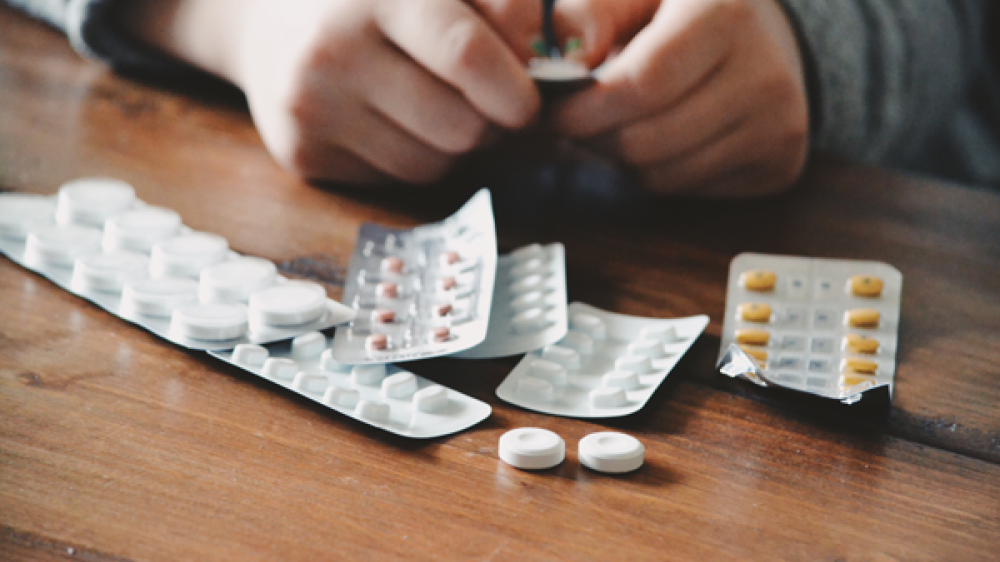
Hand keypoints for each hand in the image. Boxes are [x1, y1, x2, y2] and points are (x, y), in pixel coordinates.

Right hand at [122, 0, 541, 183]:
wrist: (262, 17)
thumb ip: (500, 6)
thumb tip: (557, 60)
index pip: (466, 56)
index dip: (514, 91)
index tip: (529, 102)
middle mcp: (333, 52)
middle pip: (459, 128)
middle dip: (487, 124)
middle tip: (481, 101)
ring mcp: (311, 108)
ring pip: (431, 165)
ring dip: (451, 146)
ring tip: (432, 103)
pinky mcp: (301, 153)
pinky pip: (393, 180)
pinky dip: (409, 157)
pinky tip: (391, 119)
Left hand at [550, 0, 808, 196]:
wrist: (766, 37)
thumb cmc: (681, 13)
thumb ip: (595, 14)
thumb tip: (564, 65)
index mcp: (725, 11)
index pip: (642, 84)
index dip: (587, 109)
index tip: (558, 112)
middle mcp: (765, 70)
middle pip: (646, 140)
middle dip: (596, 139)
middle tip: (581, 123)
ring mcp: (778, 122)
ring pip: (662, 175)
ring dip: (624, 160)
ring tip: (622, 126)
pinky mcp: (780, 163)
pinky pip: (688, 191)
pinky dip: (658, 174)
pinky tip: (662, 140)